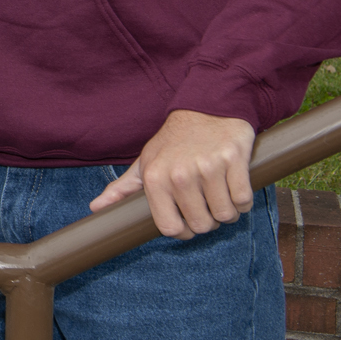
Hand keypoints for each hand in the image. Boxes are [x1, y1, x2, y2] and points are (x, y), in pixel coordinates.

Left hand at [89, 109, 256, 239]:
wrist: (205, 108)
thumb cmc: (173, 142)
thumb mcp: (144, 162)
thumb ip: (122, 188)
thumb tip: (96, 208)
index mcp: (154, 178)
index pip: (171, 228)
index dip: (183, 231)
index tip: (188, 220)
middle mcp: (179, 174)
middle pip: (202, 226)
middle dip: (208, 221)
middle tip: (206, 203)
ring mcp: (208, 167)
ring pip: (226, 215)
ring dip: (227, 211)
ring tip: (219, 193)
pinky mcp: (233, 160)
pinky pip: (244, 200)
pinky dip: (243, 200)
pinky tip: (233, 186)